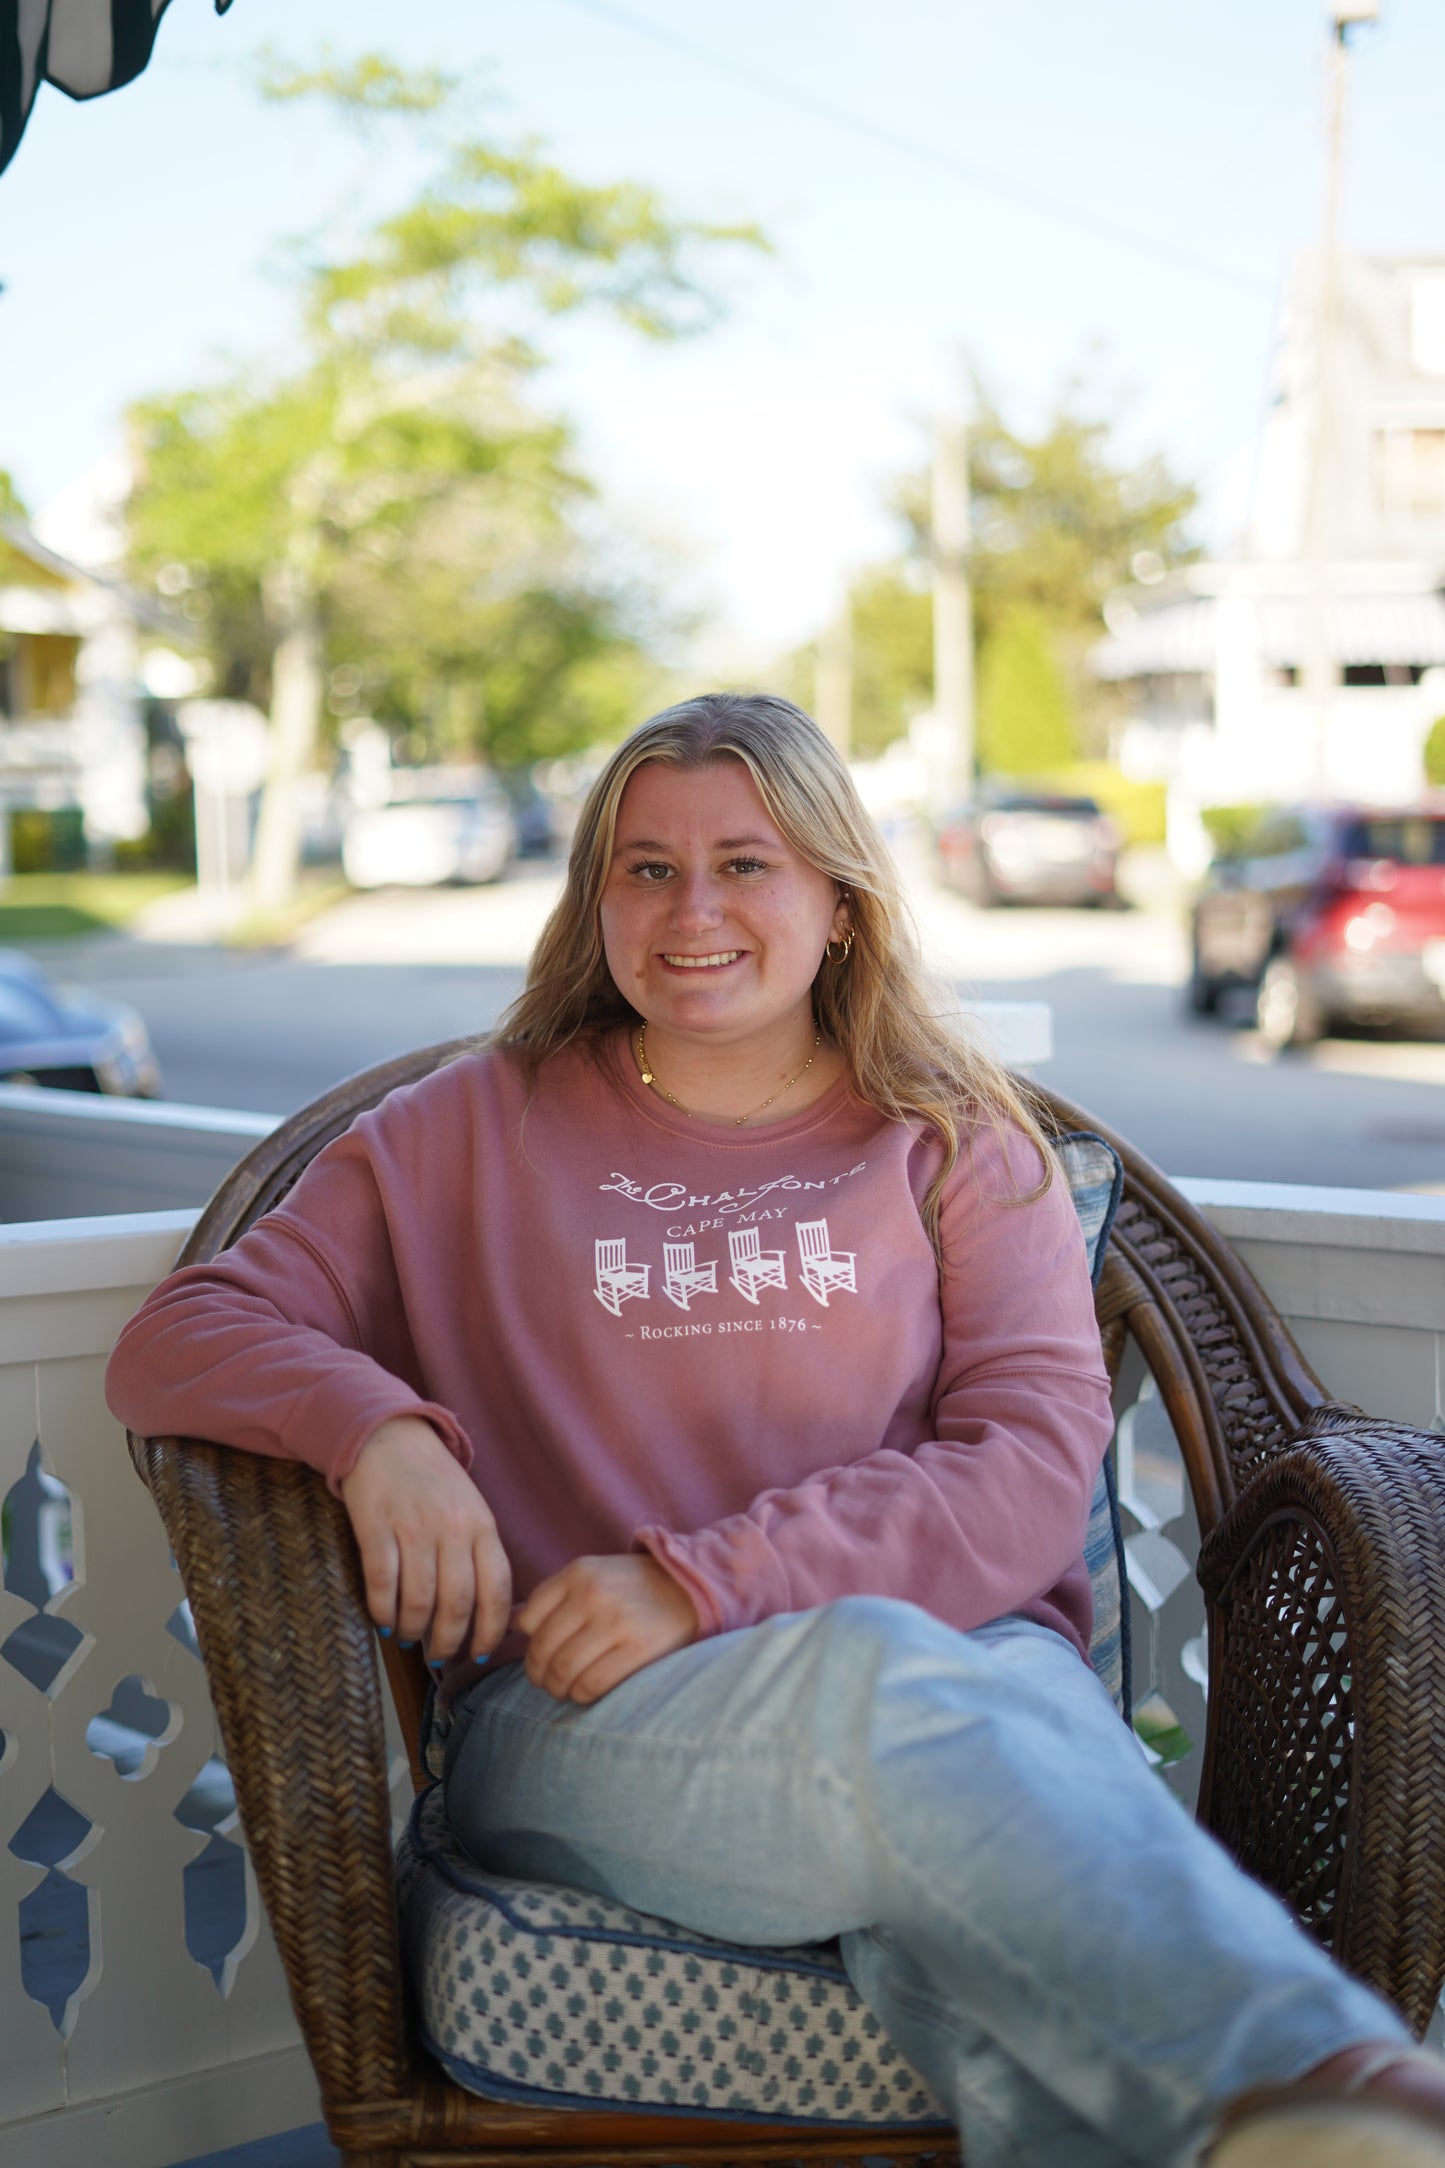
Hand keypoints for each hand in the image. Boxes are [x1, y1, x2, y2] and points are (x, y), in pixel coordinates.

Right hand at [340, 1415, 511, 1662]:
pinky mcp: (376, 1526)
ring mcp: (413, 1528)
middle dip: (449, 1641)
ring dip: (413, 1630)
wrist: (387, 1436)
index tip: (481, 1652)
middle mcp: (452, 1528)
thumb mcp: (470, 1508)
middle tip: (440, 1658)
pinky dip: (382, 1612)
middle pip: (457, 1603)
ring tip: (408, 1639)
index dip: (491, 1629)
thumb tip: (485, 1612)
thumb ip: (479, 1551)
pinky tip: (384, 1621)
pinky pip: (382, 1584)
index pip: (497, 1589)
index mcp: (482, 1525)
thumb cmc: (433, 1480)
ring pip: (419, 1600)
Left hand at [514, 1554, 699, 1704]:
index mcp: (578, 1573)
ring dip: (557, 1689)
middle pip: (542, 1648)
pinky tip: (586, 1692)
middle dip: (538, 1674)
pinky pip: (592, 1684)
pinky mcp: (639, 1648)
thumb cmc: (635, 1588)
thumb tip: (511, 1625)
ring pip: (563, 1670)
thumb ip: (556, 1597)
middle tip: (547, 1682)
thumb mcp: (594, 1575)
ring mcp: (616, 1621)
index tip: (540, 1655)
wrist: (692, 1587)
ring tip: (565, 1690)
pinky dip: (582, 1695)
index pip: (528, 1619)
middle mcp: (593, 1594)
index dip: (529, 1644)